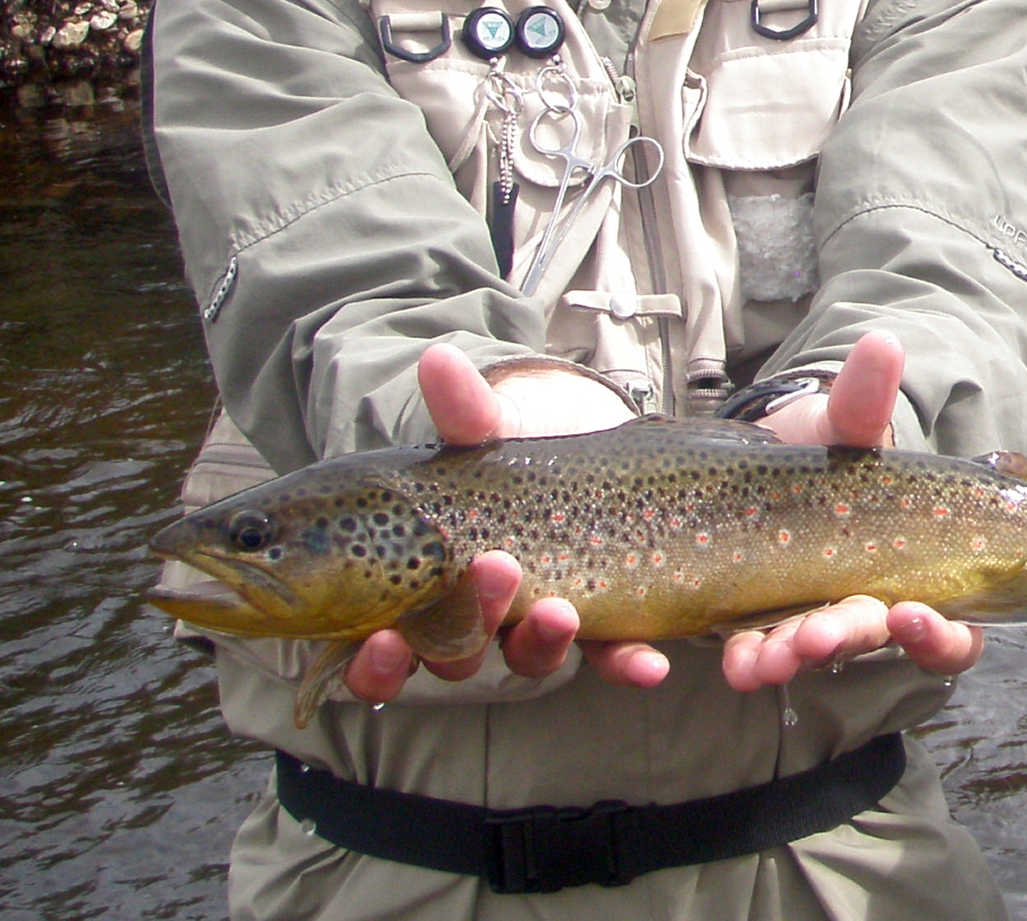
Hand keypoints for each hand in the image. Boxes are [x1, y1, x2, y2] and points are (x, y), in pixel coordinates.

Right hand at [343, 342, 666, 705]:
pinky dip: (627, 664)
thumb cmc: (523, 442)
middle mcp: (477, 616)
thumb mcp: (496, 427)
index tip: (384, 637)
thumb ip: (467, 410)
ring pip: (530, 658)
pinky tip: (650, 665)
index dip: (377, 660)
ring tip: (564, 610)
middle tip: (496, 574)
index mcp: (425, 584)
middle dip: (469, 631)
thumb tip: (437, 361)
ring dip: (543, 644)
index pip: (385, 647)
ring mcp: (540, 620)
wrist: (599, 436)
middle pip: (456, 657)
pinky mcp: (604, 618)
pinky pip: (609, 657)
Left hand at [723, 331, 986, 691]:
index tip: (910, 612)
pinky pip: (743, 656)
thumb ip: (864, 399)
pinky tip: (710, 659)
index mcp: (909, 574)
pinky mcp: (748, 626)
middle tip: (815, 637)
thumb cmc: (821, 453)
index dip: (940, 636)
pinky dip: (732, 660)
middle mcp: (862, 610)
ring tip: (756, 660)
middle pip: (867, 644)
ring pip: (802, 657)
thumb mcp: (843, 429)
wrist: (752, 458)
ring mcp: (804, 622)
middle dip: (842, 642)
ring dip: (781, 661)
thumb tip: (883, 340)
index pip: (950, 632)